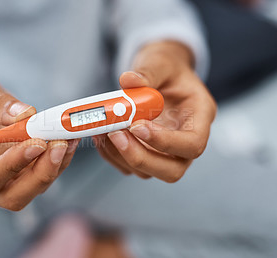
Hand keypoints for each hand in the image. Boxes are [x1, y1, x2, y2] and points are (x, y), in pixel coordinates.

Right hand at [0, 74, 78, 209]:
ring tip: (68, 137)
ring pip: (32, 188)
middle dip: (40, 173)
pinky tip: (69, 139)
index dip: (11, 166)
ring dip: (55, 165)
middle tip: (59, 145)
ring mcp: (3, 181)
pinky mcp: (21, 174)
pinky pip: (42, 174)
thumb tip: (26, 115)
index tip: (36, 143)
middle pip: (13, 196)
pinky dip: (59, 159)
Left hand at [94, 41, 216, 181]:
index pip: (193, 144)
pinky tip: (101, 134)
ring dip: (121, 155)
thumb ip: (148, 71)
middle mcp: (186, 141)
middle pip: (172, 170)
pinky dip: (112, 155)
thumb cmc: (167, 69)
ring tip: (103, 129)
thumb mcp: (161, 62)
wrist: (161, 76)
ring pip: (148, 172)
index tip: (137, 126)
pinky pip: (129, 166)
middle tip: (115, 134)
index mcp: (200, 117)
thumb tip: (128, 80)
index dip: (165, 142)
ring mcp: (166, 153)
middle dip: (140, 157)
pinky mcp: (147, 155)